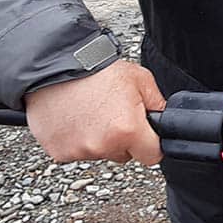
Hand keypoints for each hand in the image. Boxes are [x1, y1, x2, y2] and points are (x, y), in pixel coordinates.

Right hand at [24, 60, 165, 165]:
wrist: (56, 67)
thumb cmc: (96, 71)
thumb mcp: (140, 79)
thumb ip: (157, 104)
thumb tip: (165, 120)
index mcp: (128, 130)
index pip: (152, 156)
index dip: (150, 144)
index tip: (144, 134)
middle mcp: (103, 145)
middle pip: (124, 154)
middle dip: (122, 139)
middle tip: (112, 114)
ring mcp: (79, 151)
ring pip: (100, 152)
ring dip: (98, 138)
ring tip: (91, 112)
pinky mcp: (59, 152)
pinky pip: (76, 151)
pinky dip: (77, 139)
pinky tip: (76, 118)